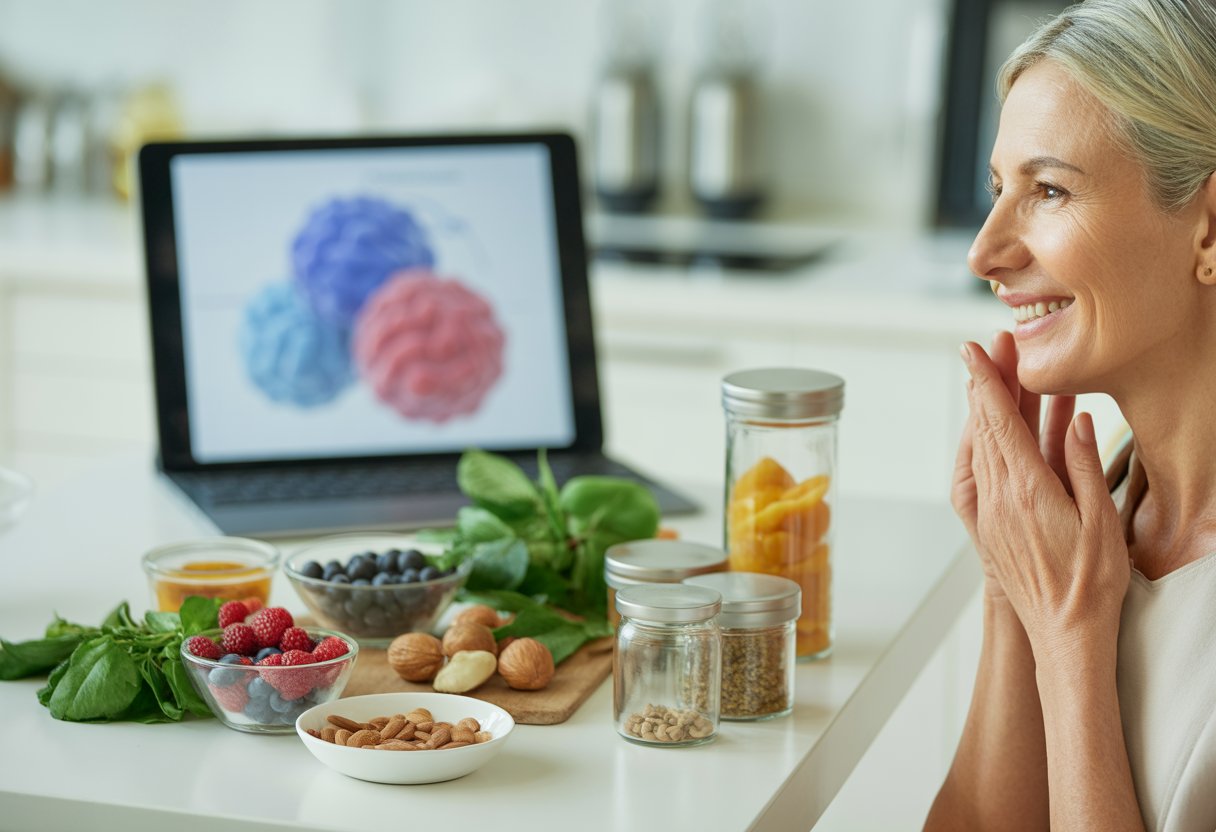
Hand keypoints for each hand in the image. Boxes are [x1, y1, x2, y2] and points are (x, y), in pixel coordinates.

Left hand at [952, 332, 1077, 598]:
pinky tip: (1002, 422)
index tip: (974, 349)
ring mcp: (989, 511)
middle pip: (987, 426)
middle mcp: (998, 498)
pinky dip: (992, 439)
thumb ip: (1082, 466)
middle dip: (988, 382)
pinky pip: (985, 469)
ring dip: (989, 408)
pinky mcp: (989, 523)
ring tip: (998, 373)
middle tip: (992, 346)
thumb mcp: (1100, 521)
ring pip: (984, 445)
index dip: (987, 381)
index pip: (999, 423)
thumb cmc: (1090, 584)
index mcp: (1026, 492)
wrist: (1062, 634)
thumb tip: (1074, 419)